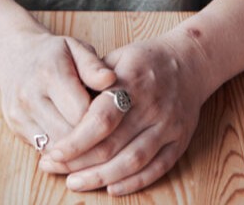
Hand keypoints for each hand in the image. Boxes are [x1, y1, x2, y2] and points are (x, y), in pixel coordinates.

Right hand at [0, 28, 116, 151]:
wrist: (15, 55)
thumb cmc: (54, 53)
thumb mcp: (75, 48)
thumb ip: (93, 66)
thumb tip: (110, 80)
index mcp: (49, 72)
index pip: (81, 111)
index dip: (99, 117)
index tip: (109, 113)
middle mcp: (30, 94)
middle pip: (68, 134)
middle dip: (89, 136)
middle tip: (102, 128)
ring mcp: (20, 113)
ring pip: (55, 147)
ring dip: (75, 146)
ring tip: (88, 132)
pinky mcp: (15, 127)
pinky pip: (43, 149)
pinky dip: (60, 149)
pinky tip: (69, 136)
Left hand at [39, 34, 209, 195]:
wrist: (190, 61)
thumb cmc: (145, 60)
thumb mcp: (116, 57)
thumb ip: (92, 79)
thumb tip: (62, 106)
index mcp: (132, 81)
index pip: (101, 118)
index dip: (75, 140)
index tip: (53, 151)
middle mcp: (152, 105)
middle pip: (112, 145)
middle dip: (79, 162)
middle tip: (53, 168)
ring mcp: (168, 125)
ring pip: (132, 161)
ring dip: (100, 177)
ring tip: (75, 182)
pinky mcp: (180, 141)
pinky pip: (157, 168)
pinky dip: (133, 183)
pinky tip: (111, 188)